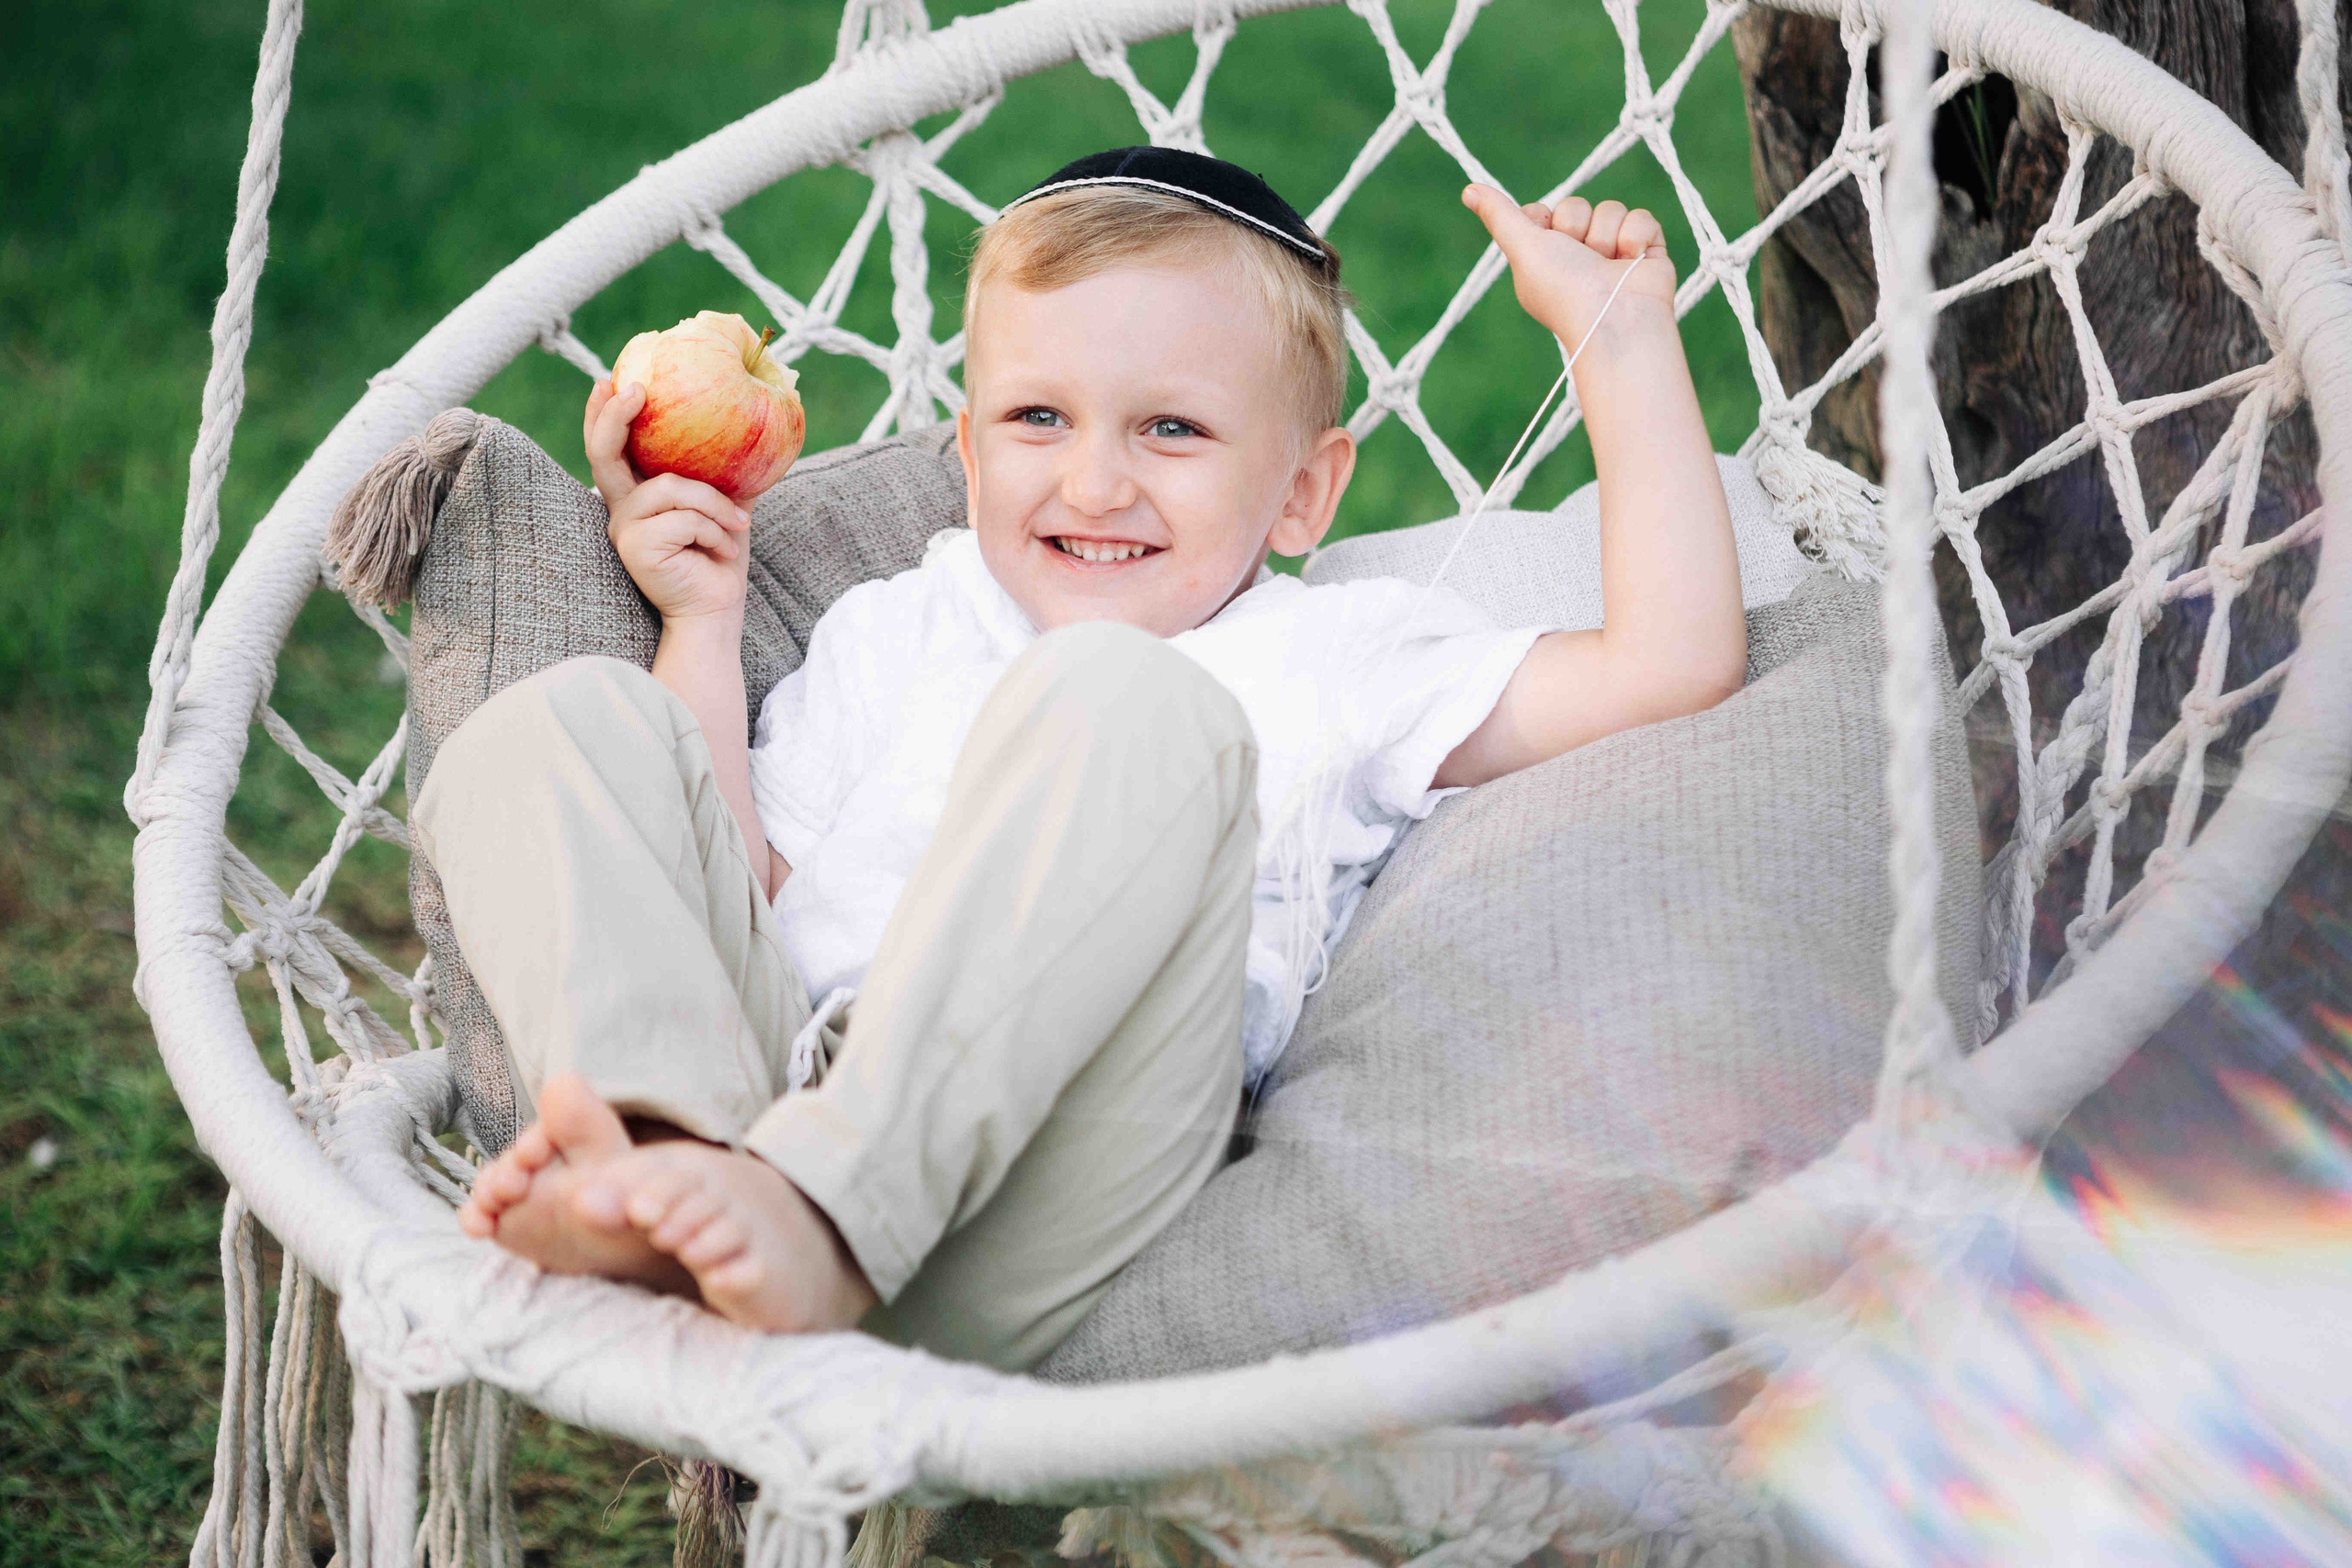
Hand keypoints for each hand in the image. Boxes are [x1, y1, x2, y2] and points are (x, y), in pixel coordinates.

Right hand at [586, 378, 752, 624]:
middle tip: (638, 389)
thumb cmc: (720, 557)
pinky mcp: (634, 547)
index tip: (611, 380)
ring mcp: (623, 528)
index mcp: (637, 495)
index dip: (604, 414)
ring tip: (738, 525)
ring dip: (715, 505)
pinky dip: (714, 531)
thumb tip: (751, 424)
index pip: (610, 449)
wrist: (717, 608)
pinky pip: (683, 518)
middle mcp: (621, 509)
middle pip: (604, 453)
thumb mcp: (724, 505)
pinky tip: (723, 551)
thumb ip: (721, 470)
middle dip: (616, 416)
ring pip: (671, 487)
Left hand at [1461, 185, 1677, 349]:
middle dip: (1577, 228)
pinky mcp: (1645, 251)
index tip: (1546, 243)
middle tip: (1581, 259)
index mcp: (1543, 259)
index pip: (1542, 212)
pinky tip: (1633, 261)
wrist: (1617, 319)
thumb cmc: (1564, 290)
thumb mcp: (1524, 248)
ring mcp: (1612, 253)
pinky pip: (1641, 217)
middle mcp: (1576, 256)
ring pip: (1609, 208)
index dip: (1544, 221)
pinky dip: (1636, 238)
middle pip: (1575, 206)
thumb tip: (1468, 189)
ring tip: (1608, 266)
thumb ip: (1500, 216)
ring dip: (1607, 235)